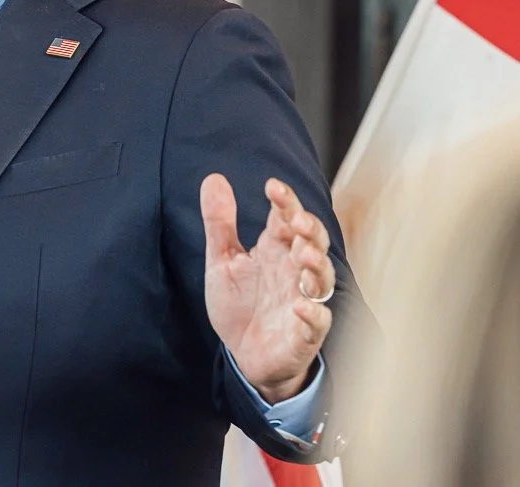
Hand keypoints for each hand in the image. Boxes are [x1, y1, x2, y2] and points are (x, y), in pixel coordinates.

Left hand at [200, 174, 334, 402]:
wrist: (243, 355)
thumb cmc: (241, 304)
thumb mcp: (222, 260)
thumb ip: (219, 222)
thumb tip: (213, 178)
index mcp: (275, 251)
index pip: (286, 219)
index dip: (285, 202)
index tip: (272, 187)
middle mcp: (293, 272)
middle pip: (312, 244)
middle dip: (310, 231)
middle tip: (297, 221)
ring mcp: (302, 301)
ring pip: (321, 279)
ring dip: (316, 267)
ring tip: (303, 255)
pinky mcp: (304, 334)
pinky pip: (316, 323)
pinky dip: (312, 315)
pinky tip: (300, 307)